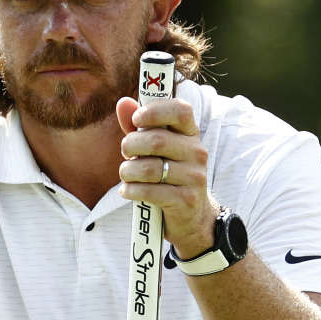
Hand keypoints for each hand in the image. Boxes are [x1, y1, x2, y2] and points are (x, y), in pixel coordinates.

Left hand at [116, 95, 215, 256]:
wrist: (192, 217)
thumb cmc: (168, 176)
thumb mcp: (155, 150)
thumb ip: (139, 127)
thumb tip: (123, 102)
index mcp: (191, 134)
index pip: (181, 110)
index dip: (155, 110)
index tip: (136, 119)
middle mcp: (197, 153)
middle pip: (156, 140)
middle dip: (130, 145)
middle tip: (126, 152)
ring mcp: (193, 177)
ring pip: (148, 168)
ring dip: (127, 171)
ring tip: (126, 174)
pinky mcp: (184, 200)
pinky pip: (148, 191)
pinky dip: (130, 190)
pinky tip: (127, 190)